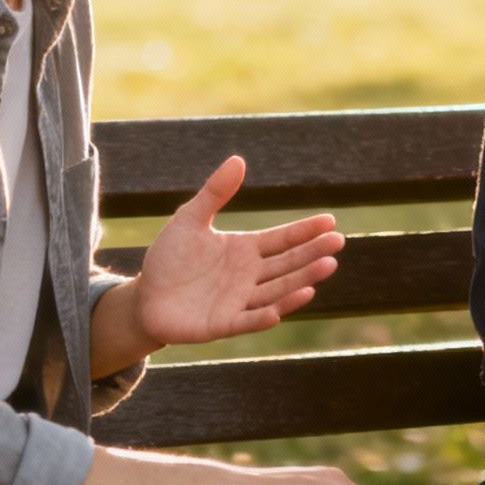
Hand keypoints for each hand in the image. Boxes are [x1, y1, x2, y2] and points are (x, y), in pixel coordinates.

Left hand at [131, 155, 343, 345]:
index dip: (305, 231)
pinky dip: (262, 317)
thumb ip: (214, 193)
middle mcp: (250, 276)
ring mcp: (239, 301)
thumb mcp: (189, 219)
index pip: (282, 239)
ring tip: (325, 267)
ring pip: (276, 291)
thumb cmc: (170, 259)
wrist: (146, 298)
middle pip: (287, 264)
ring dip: (300, 281)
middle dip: (312, 253)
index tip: (330, 221)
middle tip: (338, 242)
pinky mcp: (223, 324)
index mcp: (246, 250)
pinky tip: (279, 310)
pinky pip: (246, 321)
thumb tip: (238, 159)